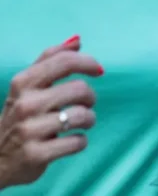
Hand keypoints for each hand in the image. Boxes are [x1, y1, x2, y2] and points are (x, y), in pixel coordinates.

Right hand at [0, 36, 101, 188]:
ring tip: (80, 123)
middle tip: (84, 104)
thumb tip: (77, 40)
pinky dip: (80, 142)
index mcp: (23, 83)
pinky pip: (77, 142)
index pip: (64, 62)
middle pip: (79, 89)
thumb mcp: (27, 87)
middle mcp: (24, 104)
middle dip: (90, 97)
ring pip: (82, 116)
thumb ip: (51, 61)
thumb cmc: (21, 117)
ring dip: (88, 120)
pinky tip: (70, 141)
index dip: (88, 63)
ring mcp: (29, 130)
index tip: (98, 70)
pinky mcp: (36, 155)